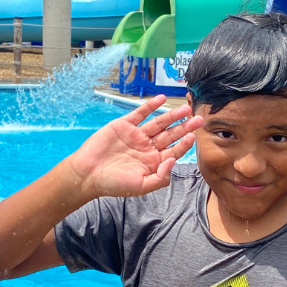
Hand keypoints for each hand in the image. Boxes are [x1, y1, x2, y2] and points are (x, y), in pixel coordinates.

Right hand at [68, 95, 203, 198]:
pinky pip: (140, 113)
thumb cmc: (114, 184)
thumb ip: (160, 177)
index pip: (174, 150)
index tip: (193, 136)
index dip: (184, 144)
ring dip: (172, 115)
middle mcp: (148, 147)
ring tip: (185, 108)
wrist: (88, 174)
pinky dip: (150, 106)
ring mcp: (137, 135)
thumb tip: (172, 162)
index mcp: (154, 162)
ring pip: (158, 123)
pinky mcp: (124, 125)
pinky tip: (162, 99)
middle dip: (185, 126)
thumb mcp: (141, 186)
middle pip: (170, 135)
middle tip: (198, 119)